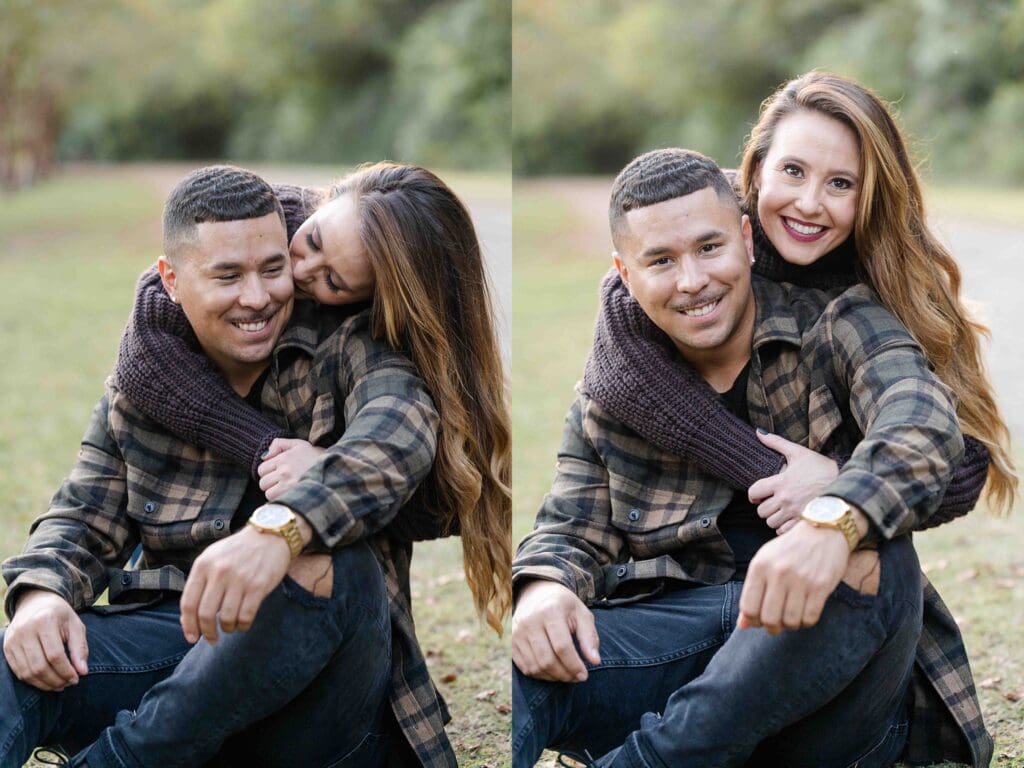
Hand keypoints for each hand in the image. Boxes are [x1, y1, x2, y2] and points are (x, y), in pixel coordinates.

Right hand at [3, 590, 88, 690]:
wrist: (35, 602)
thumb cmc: (59, 615)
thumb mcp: (75, 625)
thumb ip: (80, 648)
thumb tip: (83, 672)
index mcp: (45, 621)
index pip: (55, 655)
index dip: (66, 671)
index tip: (77, 678)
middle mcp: (25, 630)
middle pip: (39, 666)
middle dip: (56, 680)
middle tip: (68, 684)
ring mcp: (13, 640)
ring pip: (27, 672)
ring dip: (44, 684)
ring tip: (59, 685)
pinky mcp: (6, 648)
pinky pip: (18, 671)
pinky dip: (33, 680)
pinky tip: (46, 681)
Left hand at [179, 526, 292, 644]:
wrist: (271, 535)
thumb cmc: (238, 550)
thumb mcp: (213, 558)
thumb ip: (200, 584)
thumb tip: (187, 619)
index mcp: (204, 565)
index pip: (188, 603)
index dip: (188, 625)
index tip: (192, 638)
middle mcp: (219, 572)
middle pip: (205, 614)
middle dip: (207, 633)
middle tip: (212, 640)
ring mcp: (240, 579)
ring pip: (226, 618)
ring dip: (227, 629)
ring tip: (230, 628)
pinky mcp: (259, 585)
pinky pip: (246, 616)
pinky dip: (243, 626)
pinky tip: (243, 624)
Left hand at [258, 438, 325, 500]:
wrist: (336, 470)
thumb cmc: (317, 458)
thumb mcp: (299, 444)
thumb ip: (279, 444)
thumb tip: (264, 456)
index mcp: (284, 457)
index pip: (261, 469)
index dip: (269, 472)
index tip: (278, 473)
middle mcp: (284, 470)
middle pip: (263, 482)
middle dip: (270, 483)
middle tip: (283, 482)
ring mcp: (288, 484)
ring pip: (268, 493)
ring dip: (275, 493)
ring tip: (288, 489)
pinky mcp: (293, 494)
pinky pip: (276, 500)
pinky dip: (281, 500)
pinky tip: (291, 495)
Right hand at [512, 581, 599, 681]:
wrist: (537, 593)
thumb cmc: (564, 606)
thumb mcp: (582, 614)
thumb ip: (589, 637)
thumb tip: (595, 662)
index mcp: (550, 611)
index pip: (562, 647)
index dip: (574, 665)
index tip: (584, 675)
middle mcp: (530, 621)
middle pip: (547, 660)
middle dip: (565, 674)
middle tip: (576, 677)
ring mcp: (517, 632)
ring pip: (535, 667)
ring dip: (553, 677)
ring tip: (566, 674)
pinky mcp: (511, 641)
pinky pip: (525, 667)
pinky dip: (540, 675)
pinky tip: (552, 672)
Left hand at [738, 521, 849, 633]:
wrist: (823, 530)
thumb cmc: (789, 550)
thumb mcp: (764, 562)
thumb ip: (752, 592)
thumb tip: (742, 625)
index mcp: (760, 566)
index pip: (748, 608)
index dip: (752, 621)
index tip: (759, 619)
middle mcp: (778, 572)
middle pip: (769, 619)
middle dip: (772, 627)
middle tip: (777, 624)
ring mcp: (801, 579)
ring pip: (790, 621)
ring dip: (791, 625)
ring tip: (792, 617)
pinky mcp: (821, 585)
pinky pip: (810, 618)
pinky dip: (806, 622)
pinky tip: (806, 612)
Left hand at [748, 431, 838, 533]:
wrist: (847, 486)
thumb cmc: (822, 469)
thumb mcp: (799, 452)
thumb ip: (777, 443)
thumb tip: (758, 432)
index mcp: (781, 482)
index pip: (754, 492)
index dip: (753, 494)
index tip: (759, 494)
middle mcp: (785, 499)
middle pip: (761, 511)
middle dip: (764, 507)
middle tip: (772, 502)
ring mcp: (794, 513)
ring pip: (771, 523)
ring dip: (774, 518)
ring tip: (781, 511)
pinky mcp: (803, 523)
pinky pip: (783, 532)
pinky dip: (783, 528)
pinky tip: (790, 520)